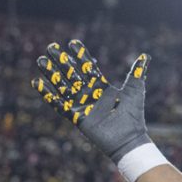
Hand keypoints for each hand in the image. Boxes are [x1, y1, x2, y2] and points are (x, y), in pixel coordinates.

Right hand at [32, 40, 151, 162]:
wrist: (129, 138)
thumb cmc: (133, 116)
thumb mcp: (135, 90)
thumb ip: (136, 73)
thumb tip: (145, 56)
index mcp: (101, 87)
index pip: (88, 68)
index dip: (80, 56)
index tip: (72, 42)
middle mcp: (89, 94)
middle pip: (72, 74)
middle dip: (62, 61)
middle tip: (51, 47)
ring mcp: (81, 105)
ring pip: (62, 86)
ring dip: (51, 74)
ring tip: (41, 61)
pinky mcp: (76, 117)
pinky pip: (58, 104)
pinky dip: (47, 94)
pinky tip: (36, 82)